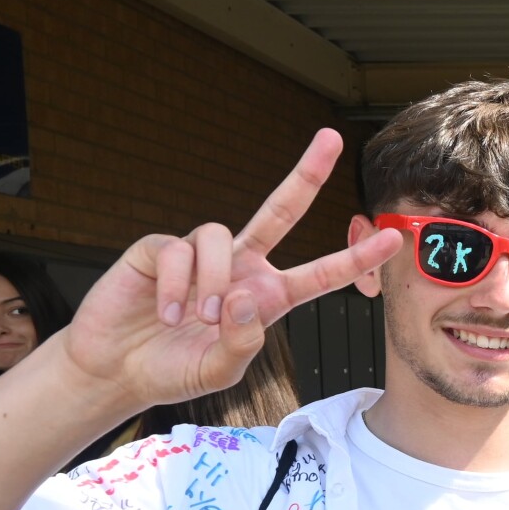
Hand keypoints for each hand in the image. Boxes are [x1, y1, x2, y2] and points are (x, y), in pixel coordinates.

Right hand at [58, 129, 402, 412]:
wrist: (116, 370)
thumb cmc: (173, 369)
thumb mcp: (220, 371)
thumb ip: (243, 344)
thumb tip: (247, 297)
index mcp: (268, 297)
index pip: (321, 273)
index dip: (356, 257)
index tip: (392, 238)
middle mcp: (241, 267)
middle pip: (280, 210)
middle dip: (306, 174)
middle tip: (331, 138)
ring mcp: (202, 255)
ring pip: (222, 238)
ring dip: (213, 283)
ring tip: (196, 319)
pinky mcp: (159, 248)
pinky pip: (178, 251)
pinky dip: (175, 286)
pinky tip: (164, 313)